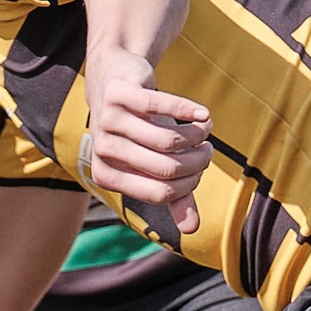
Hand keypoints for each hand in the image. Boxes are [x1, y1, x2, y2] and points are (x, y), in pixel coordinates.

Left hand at [81, 50, 211, 233]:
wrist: (114, 81)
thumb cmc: (138, 130)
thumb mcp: (153, 162)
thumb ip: (172, 195)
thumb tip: (191, 229)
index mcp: (106, 175)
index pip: (161, 192)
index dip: (190, 183)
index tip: (201, 170)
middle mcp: (103, 150)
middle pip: (168, 168)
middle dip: (198, 161)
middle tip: (207, 149)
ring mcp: (108, 120)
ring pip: (169, 140)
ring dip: (197, 136)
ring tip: (205, 129)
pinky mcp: (121, 93)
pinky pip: (163, 106)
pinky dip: (190, 112)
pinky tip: (204, 115)